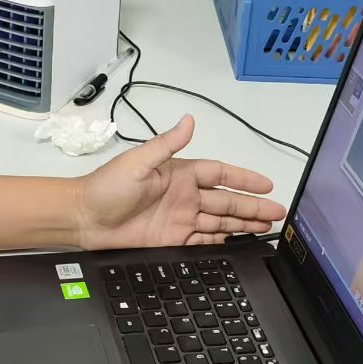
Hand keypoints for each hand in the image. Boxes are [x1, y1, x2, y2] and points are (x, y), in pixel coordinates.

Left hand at [74, 115, 284, 250]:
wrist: (84, 218)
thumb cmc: (106, 187)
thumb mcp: (138, 161)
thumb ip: (167, 144)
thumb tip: (190, 120)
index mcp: (179, 173)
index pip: (220, 175)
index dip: (244, 179)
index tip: (266, 184)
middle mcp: (184, 195)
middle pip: (226, 201)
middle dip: (253, 206)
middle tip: (278, 212)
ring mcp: (179, 218)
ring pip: (220, 222)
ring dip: (243, 224)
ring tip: (267, 227)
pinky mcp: (172, 238)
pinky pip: (203, 241)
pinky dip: (221, 242)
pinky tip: (238, 243)